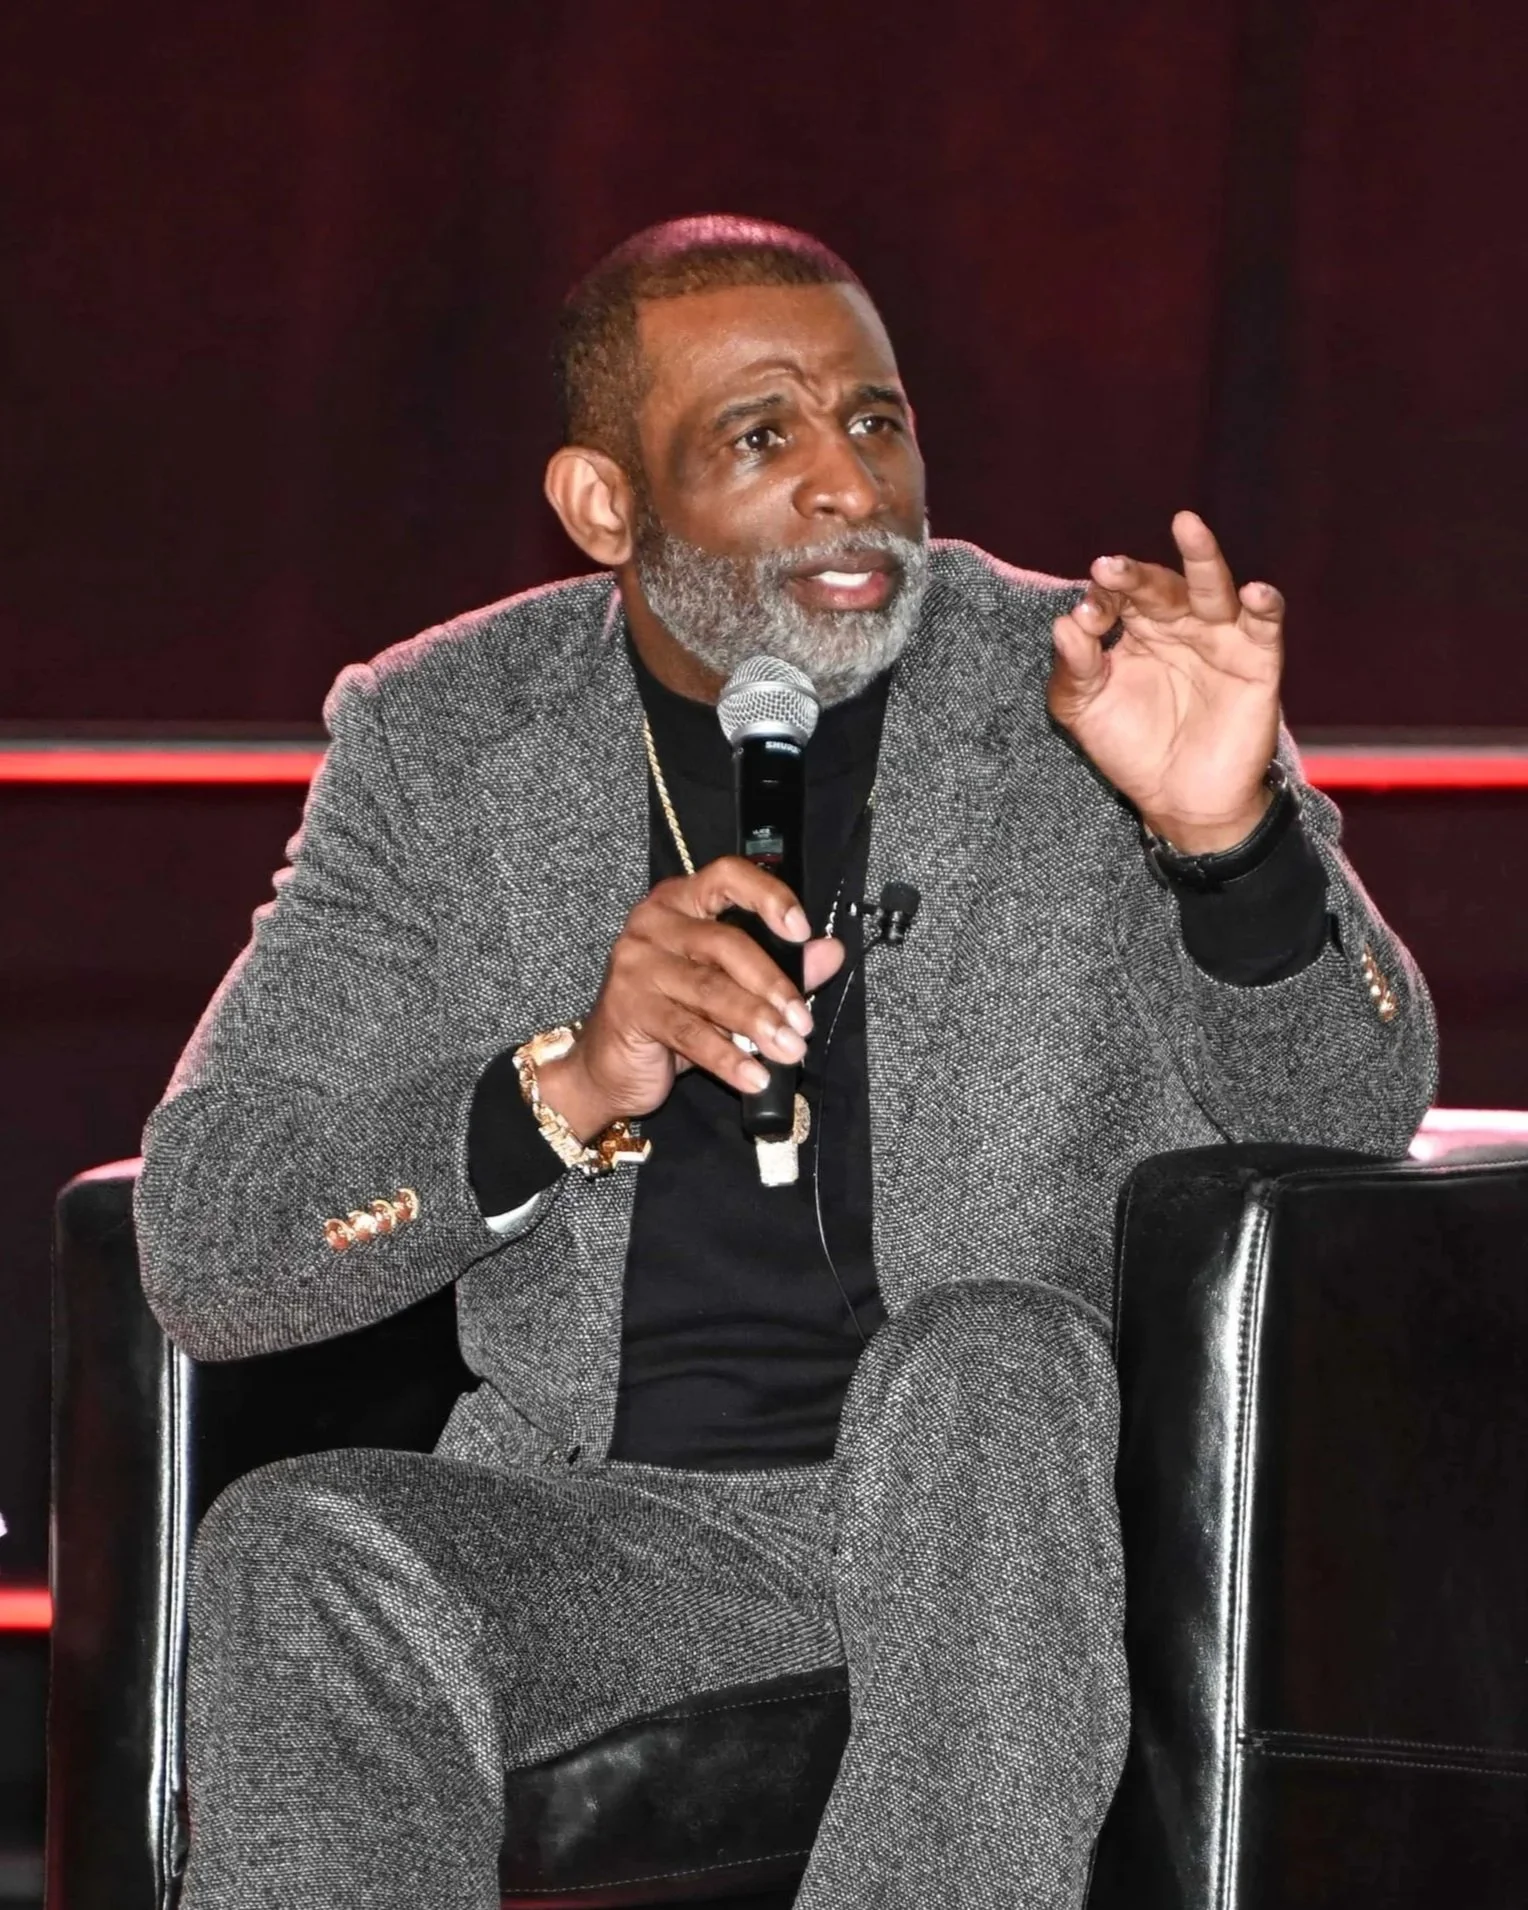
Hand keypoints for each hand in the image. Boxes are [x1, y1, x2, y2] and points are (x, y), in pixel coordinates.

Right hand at [535, 856, 844, 1139]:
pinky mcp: (630, 1008)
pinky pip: (689, 1032)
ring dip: (756, 1023)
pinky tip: (755, 1076)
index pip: (727, 877)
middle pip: (725, 942)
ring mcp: (637, 965)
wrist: (608, 1066)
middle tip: (802, 1022)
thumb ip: (779, 965)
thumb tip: (830, 952)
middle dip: (772, 984)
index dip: (768, 897)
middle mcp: (654, 924)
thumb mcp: (728, 987)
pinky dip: (728, 1057)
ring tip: (789, 1051)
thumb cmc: (671, 1014)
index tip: (801, 930)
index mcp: (681, 902)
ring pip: (710, 990)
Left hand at [1047, 511, 1285, 851]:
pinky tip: (1254, 593)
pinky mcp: (1257, 661)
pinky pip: (1264, 625)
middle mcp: (1177, 624)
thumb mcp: (1085, 710)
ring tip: (1186, 527)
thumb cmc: (1131, 748)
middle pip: (1159, 586)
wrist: (1180, 802)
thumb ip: (1073, 668)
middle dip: (1135, 576)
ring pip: (1212, 587)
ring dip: (1201, 557)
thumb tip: (1064, 624)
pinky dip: (1265, 605)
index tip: (1086, 617)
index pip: (1116, 597)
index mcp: (1134, 629)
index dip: (1101, 599)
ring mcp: (1219, 638)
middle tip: (1109, 568)